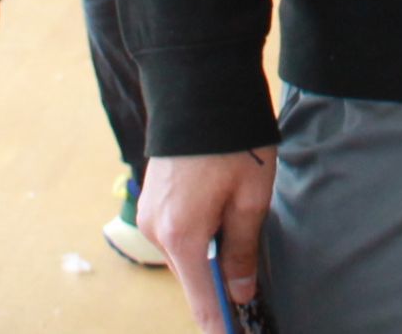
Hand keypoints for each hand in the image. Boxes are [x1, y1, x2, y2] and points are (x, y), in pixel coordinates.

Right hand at [141, 150, 275, 326]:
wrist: (201, 90)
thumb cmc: (234, 142)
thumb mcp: (251, 199)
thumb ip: (242, 250)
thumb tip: (238, 292)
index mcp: (182, 236)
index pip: (201, 301)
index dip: (220, 325)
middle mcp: (156, 231)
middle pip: (192, 278)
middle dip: (220, 287)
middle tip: (252, 290)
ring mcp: (149, 215)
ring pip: (185, 256)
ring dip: (210, 258)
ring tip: (242, 240)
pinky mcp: (152, 200)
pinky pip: (177, 234)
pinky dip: (198, 238)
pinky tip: (222, 221)